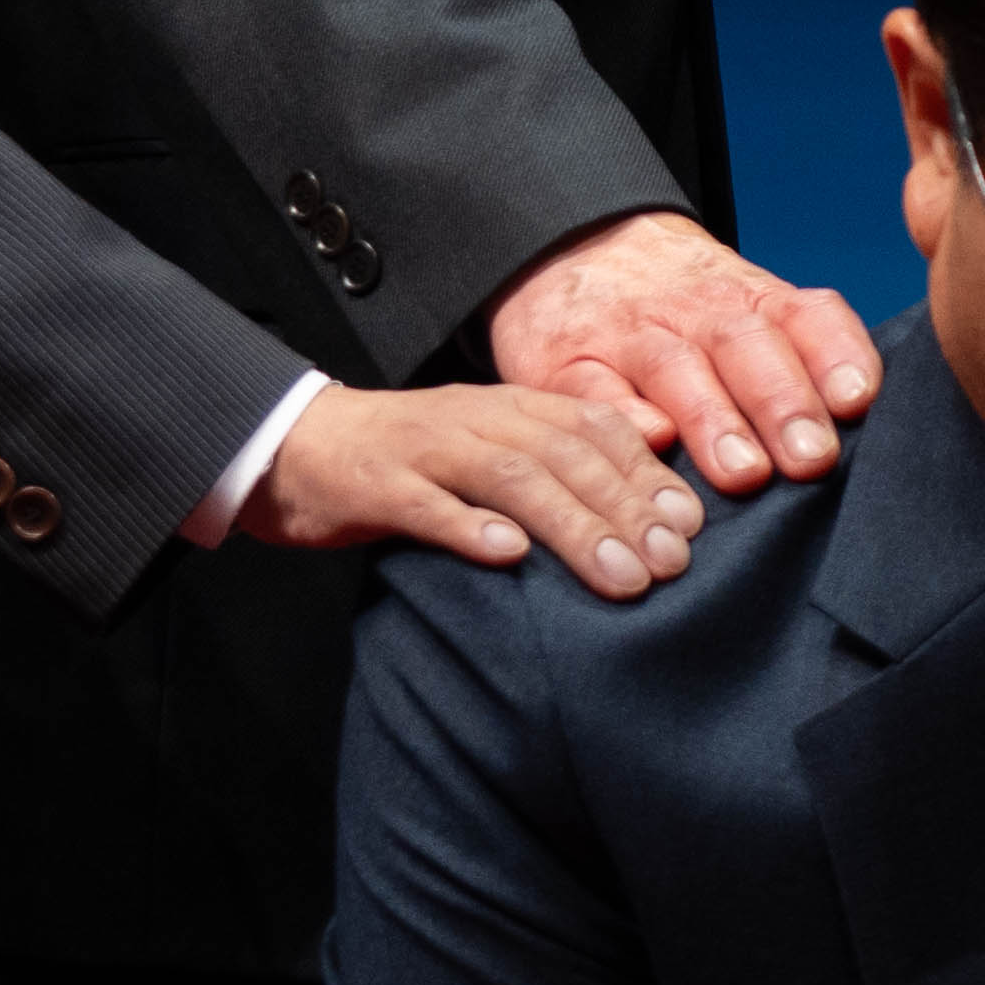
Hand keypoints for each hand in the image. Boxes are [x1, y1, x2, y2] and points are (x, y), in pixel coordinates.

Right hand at [257, 379, 699, 596]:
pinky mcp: (375, 486)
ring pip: (509, 478)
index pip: (593, 429)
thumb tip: (649, 476)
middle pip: (563, 455)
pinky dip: (469, 529)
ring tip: (618, 576)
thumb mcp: (487, 445)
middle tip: (669, 565)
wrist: (293, 445)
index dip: (646, 474)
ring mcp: (423, 450)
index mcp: (507, 407)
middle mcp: (474, 419)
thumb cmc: (407, 459)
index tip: (691, 526)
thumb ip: (556, 455)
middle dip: (624, 509)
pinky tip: (509, 558)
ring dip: (571, 527)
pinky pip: (426, 504)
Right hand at [488, 205, 881, 489]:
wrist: (573, 245)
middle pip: (743, 343)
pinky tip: (649, 442)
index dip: (834, 355)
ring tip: (745, 471)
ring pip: (673, 367)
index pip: (802, 316)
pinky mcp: (564, 362)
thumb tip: (864, 425)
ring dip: (713, 419)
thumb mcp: (744, 309)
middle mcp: (693, 309)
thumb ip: (802, 356)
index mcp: (749, 298)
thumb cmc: (682, 307)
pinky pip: (591, 387)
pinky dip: (620, 415)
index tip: (858, 400)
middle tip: (811, 457)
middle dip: (782, 401)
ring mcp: (627, 332)